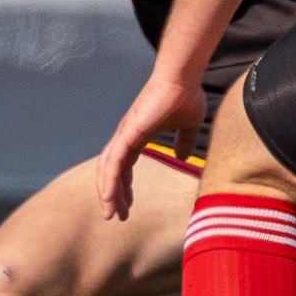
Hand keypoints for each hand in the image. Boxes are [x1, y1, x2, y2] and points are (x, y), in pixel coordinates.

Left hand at [95, 74, 204, 219]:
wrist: (182, 79)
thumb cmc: (185, 96)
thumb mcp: (188, 126)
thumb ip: (184, 141)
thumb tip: (182, 156)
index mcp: (137, 136)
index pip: (124, 167)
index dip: (124, 187)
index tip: (128, 206)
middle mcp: (126, 136)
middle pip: (112, 172)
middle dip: (113, 195)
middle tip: (115, 215)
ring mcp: (124, 134)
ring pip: (108, 169)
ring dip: (108, 193)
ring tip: (110, 213)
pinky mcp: (128, 132)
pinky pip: (113, 162)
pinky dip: (109, 180)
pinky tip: (108, 197)